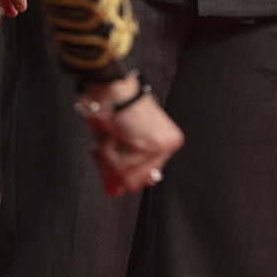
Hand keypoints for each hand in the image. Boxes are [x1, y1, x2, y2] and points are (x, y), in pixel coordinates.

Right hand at [78, 76, 183, 196]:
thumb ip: (120, 168)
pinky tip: (110, 133)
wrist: (108, 83)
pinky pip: (122, 171)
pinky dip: (108, 155)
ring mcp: (163, 147)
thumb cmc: (110, 105)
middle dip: (114, 165)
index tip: (108, 145)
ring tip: (109, 133)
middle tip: (105, 142)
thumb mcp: (117, 139)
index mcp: (167, 140)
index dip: (119, 166)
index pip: (143, 176)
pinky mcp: (151, 147)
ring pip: (127, 178)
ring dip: (108, 158)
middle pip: (136, 181)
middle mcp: (171, 144)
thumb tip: (115, 192)